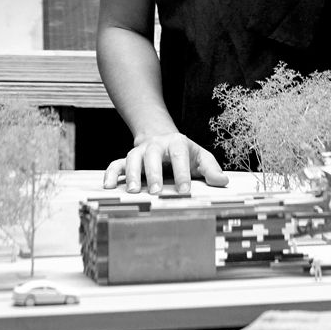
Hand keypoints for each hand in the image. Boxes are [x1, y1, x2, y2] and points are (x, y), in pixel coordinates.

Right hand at [102, 131, 226, 194]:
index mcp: (177, 143)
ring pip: (132, 158)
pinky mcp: (128, 159)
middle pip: (153, 155)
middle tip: (156, 191)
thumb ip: (210, 169)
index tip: (184, 190)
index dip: (182, 172)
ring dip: (131, 174)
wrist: (162, 138)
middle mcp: (156, 145)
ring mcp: (140, 152)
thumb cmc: (184, 153)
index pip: (180, 155)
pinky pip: (116, 164)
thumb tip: (222, 181)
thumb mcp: (200, 157)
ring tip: (133, 191)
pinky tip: (108, 186)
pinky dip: (110, 174)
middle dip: (153, 173)